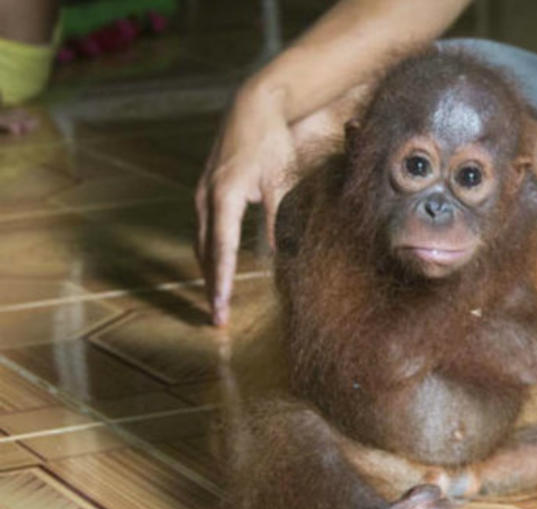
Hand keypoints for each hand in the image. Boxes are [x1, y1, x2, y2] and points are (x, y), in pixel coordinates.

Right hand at [195, 88, 295, 325]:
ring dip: (208, 272)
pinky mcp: (206, 190)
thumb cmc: (270, 143)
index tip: (220, 308)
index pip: (222, 251)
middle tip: (216, 318)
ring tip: (217, 300)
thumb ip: (278, 219)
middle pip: (206, 252)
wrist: (252, 106)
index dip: (222, 282)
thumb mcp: (280, 181)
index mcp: (225, 197)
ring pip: (201, 242)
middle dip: (212, 286)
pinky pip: (204, 229)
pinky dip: (209, 252)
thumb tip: (280, 255)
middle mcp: (207, 198)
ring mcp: (202, 193)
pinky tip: (217, 267)